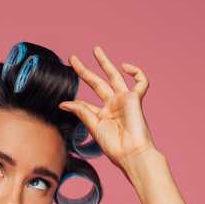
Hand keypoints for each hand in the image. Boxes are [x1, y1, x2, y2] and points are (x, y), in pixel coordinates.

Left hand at [59, 45, 157, 176]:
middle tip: (72, 59)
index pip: (86, 103)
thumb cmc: (114, 146)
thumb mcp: (93, 127)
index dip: (75, 101)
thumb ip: (81, 112)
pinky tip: (125, 67)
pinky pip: (141, 82)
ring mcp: (124, 101)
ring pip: (114, 76)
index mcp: (102, 116)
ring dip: (105, 62)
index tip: (64, 102)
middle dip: (85, 71)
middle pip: (97, 83)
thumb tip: (63, 103)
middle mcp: (113, 106)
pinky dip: (136, 72)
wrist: (131, 153)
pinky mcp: (135, 99)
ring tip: (95, 50)